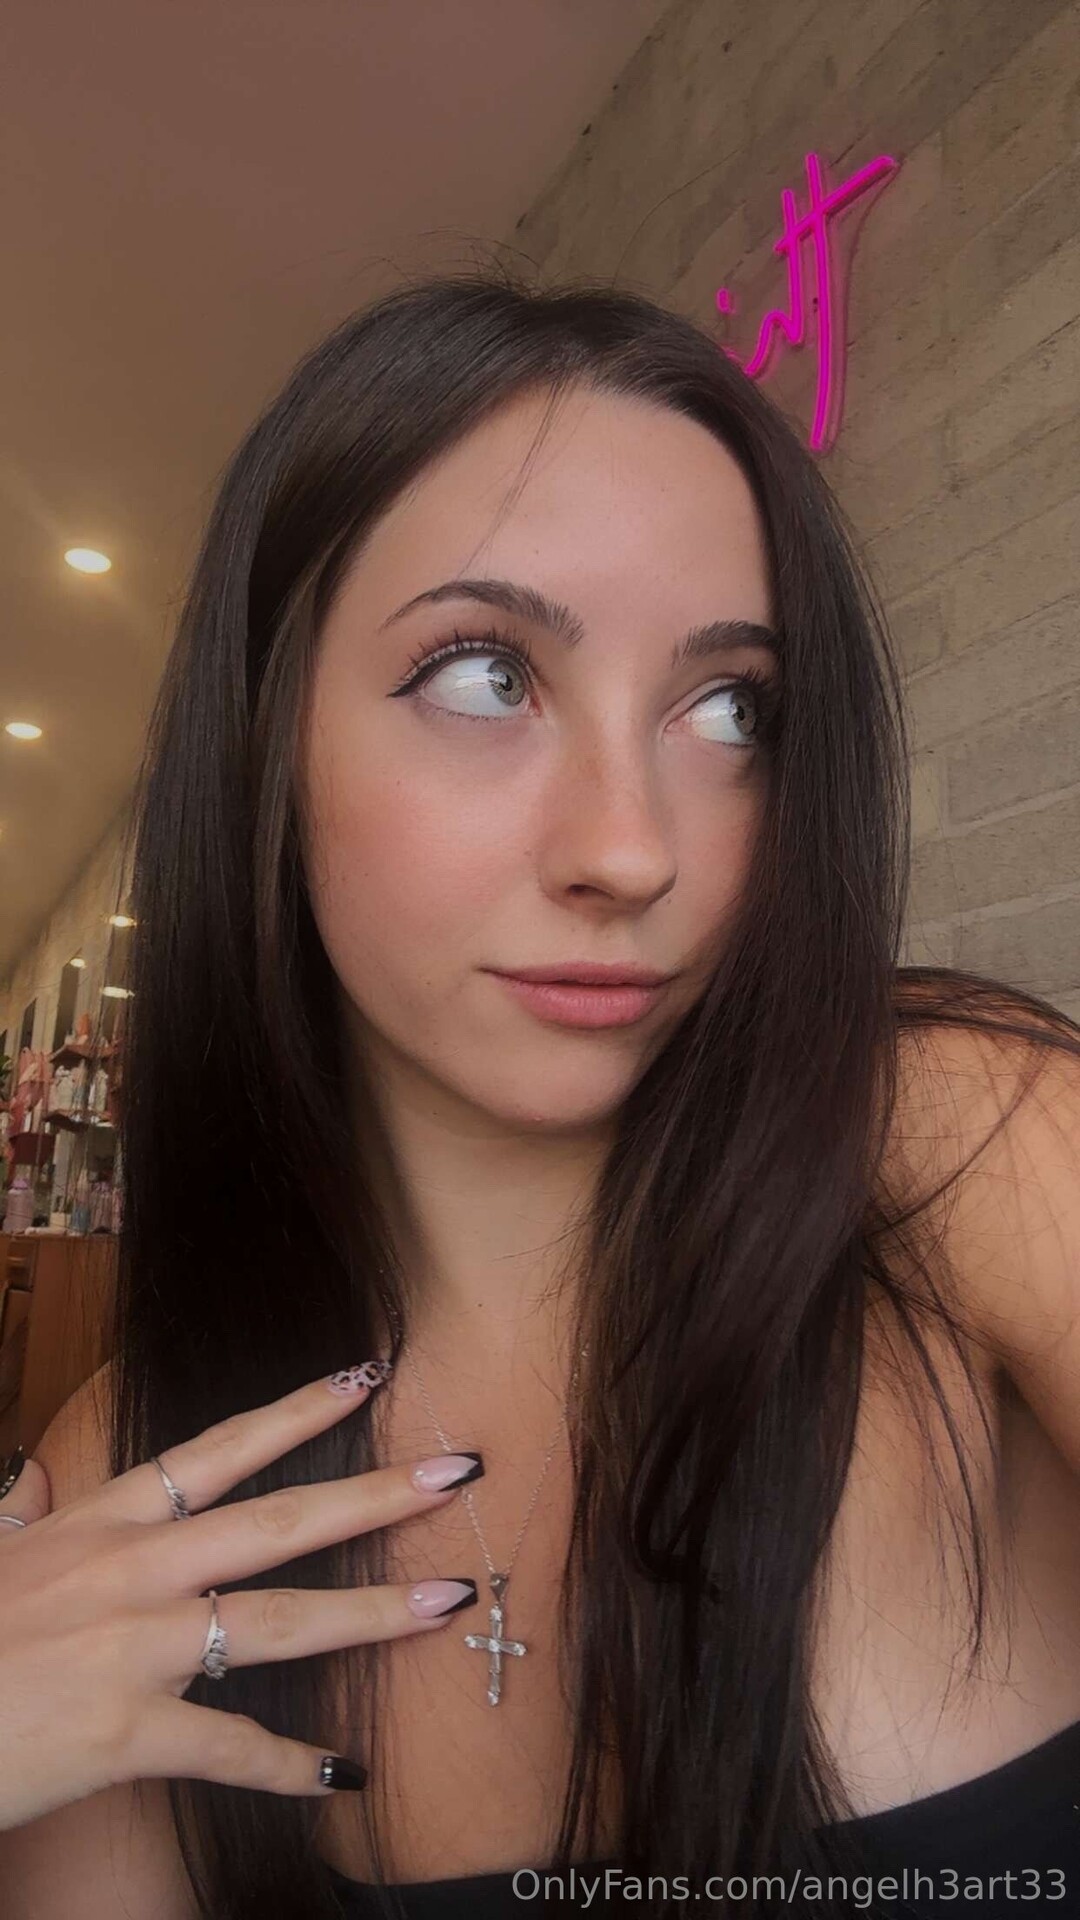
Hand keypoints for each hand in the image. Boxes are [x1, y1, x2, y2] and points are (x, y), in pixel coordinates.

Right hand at [0, 1367, 482, 1830]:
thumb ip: (21, 1512)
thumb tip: (29, 1474)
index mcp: (100, 1524)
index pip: (215, 1451)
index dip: (296, 1411)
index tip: (366, 1377)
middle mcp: (129, 1571)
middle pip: (274, 1520)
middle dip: (373, 1495)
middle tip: (457, 1472)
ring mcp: (133, 1648)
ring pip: (277, 1621)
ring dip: (371, 1612)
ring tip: (446, 1603)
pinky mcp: (125, 1731)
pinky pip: (228, 1747)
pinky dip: (288, 1767)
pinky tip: (343, 1776)